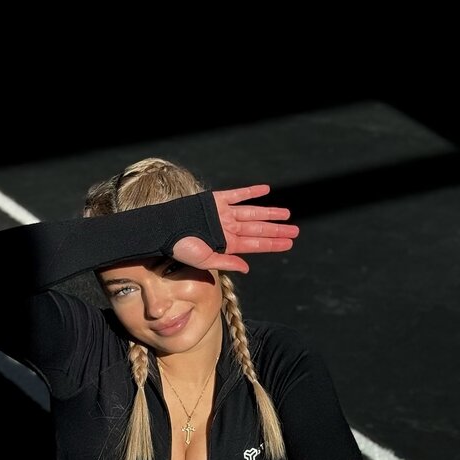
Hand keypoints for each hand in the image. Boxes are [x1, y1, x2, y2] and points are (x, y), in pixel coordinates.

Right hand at [172, 184, 298, 273]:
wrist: (164, 229)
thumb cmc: (180, 247)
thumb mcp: (204, 260)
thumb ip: (226, 262)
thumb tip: (247, 268)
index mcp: (227, 243)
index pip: (255, 244)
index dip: (273, 243)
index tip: (289, 243)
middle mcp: (228, 228)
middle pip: (258, 228)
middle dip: (276, 230)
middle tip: (295, 231)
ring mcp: (223, 213)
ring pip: (252, 212)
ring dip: (269, 212)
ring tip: (286, 214)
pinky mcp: (216, 199)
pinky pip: (238, 194)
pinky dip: (251, 192)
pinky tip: (266, 190)